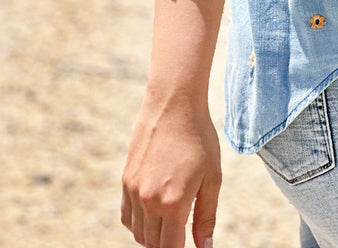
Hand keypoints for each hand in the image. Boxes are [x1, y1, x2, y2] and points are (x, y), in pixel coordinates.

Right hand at [121, 90, 220, 247]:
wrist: (174, 104)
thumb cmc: (199, 138)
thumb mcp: (212, 178)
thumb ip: (206, 216)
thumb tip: (205, 247)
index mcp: (173, 203)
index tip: (188, 246)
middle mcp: (149, 201)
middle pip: (153, 244)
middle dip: (168, 245)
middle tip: (182, 234)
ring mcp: (134, 190)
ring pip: (138, 232)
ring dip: (152, 236)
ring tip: (170, 223)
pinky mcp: (126, 179)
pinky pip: (127, 216)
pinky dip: (138, 223)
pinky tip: (154, 213)